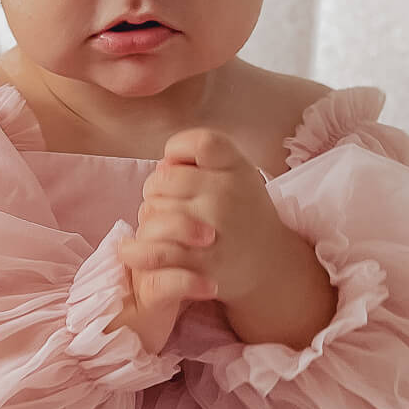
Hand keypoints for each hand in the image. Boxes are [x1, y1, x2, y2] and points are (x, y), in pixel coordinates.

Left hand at [118, 127, 296, 313]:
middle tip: (168, 203)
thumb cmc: (243, 214)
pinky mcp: (201, 263)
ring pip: (152, 211)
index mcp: (237, 169)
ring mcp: (212, 229)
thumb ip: (202, 161)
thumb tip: (162, 166)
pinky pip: (153, 249)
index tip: (181, 166)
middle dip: (156, 190)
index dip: (177, 149)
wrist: (270, 265)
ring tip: (164, 227)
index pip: (199, 143)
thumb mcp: (237, 174)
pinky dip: (139, 249)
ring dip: (149, 219)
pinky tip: (138, 248)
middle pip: (162, 178)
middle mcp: (227, 195)